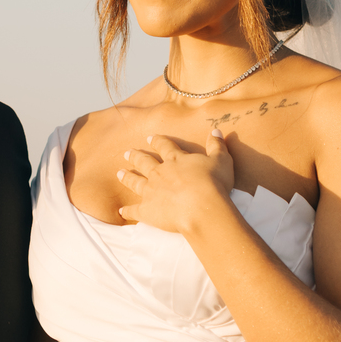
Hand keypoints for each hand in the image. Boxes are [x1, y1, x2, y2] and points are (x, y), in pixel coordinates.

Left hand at [117, 129, 234, 233]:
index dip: (157, 141)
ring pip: (135, 182)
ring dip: (127, 177)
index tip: (149, 137)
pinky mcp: (147, 210)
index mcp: (176, 160)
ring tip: (119, 173)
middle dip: (136, 156)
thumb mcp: (221, 160)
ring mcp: (151, 191)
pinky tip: (120, 211)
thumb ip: (217, 145)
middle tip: (127, 153)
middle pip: (144, 162)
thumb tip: (216, 130)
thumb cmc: (214, 183)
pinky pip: (133, 210)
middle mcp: (159, 173)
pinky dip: (126, 211)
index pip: (164, 146)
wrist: (201, 207)